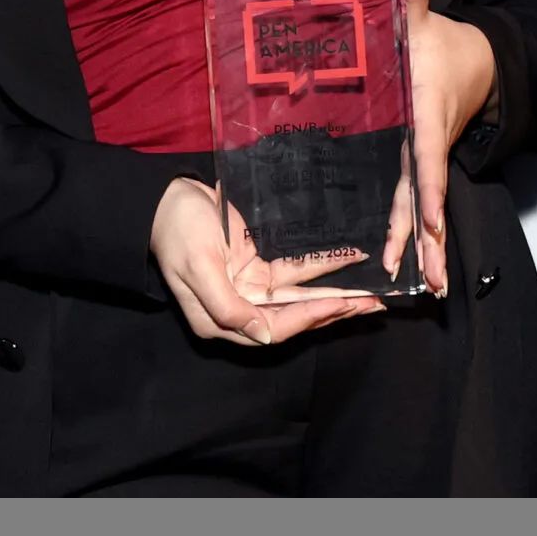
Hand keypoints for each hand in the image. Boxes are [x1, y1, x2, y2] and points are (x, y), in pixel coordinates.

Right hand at [150, 177, 381, 345]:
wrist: (164, 199)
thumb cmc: (178, 231)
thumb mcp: (198, 267)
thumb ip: (227, 306)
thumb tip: (263, 336)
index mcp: (220, 321)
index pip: (275, 328)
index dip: (311, 317)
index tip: (344, 304)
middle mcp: (239, 310)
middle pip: (295, 317)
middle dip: (334, 311)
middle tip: (372, 306)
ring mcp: (249, 289)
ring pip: (299, 297)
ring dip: (334, 294)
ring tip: (369, 294)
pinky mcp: (256, 267)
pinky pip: (293, 272)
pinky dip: (319, 267)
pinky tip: (347, 261)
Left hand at [402, 0, 497, 296]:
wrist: (465, 61)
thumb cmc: (438, 44)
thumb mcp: (420, 20)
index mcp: (425, 117)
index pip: (426, 160)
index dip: (427, 191)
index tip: (430, 222)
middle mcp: (426, 147)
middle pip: (428, 201)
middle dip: (432, 242)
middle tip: (436, 281)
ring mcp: (420, 160)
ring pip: (419, 211)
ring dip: (423, 249)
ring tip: (427, 287)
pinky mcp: (411, 165)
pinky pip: (407, 204)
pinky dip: (408, 235)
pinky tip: (402, 267)